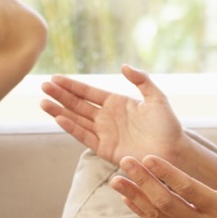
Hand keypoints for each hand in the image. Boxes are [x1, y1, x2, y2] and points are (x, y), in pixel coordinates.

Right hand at [41, 65, 186, 165]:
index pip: (88, 92)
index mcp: (116, 103)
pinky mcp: (105, 149)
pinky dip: (72, 128)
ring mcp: (104, 133)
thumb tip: (123, 66)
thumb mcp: (156, 97)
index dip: (72, 85)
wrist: (173, 151)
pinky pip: (85, 136)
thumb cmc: (168, 125)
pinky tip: (60, 118)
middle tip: (43, 86)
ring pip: (77, 119)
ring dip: (60, 111)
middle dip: (60, 95)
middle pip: (78, 104)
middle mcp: (107, 117)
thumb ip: (142, 80)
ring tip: (43, 102)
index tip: (55, 78)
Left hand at [111, 129, 216, 217]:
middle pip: (165, 201)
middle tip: (124, 160)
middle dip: (142, 180)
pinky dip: (141, 212)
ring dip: (135, 196)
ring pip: (157, 215)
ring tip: (116, 179)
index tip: (148, 157)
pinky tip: (127, 197)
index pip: (188, 189)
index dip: (167, 173)